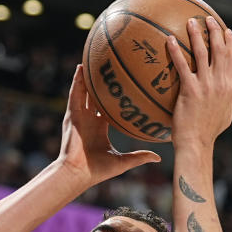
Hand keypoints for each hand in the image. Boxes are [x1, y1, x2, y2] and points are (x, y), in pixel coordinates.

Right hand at [58, 65, 160, 188]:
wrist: (78, 174)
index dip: (118, 95)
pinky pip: (74, 94)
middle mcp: (90, 118)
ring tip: (96, 57)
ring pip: (85, 90)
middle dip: (104, 81)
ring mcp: (80, 115)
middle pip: (98, 94)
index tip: (128, 83)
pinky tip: (81, 67)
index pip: (110, 106)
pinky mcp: (72, 115)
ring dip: (90, 75)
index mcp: (101, 126)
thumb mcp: (123, 161)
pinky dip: (77, 81)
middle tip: (114, 64)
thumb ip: (140, 156)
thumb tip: (159, 158)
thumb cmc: (98, 170)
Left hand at [168, 17, 231, 148]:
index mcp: (229, 87)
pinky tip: (170, 40)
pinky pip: (182, 66)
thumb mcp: (228, 117)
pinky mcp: (190, 90)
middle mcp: (219, 82)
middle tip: (207, 18)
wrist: (196, 144)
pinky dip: (176, 51)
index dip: (231, 42)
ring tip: (190, 21)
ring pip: (202, 52)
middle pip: (220, 49)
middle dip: (215, 31)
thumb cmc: (209, 132)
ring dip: (197, 34)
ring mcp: (205, 85)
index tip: (227, 30)